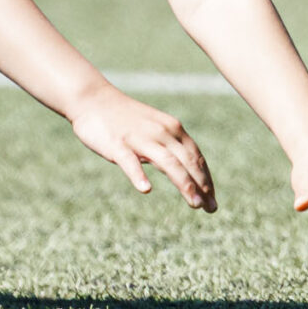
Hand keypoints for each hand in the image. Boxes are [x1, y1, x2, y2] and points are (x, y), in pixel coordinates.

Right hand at [69, 85, 215, 211]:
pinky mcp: (118, 144)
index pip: (196, 157)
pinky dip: (139, 175)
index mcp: (172, 129)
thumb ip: (170, 148)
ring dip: (184, 183)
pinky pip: (129, 161)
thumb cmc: (126, 119)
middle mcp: (161, 132)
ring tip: (195, 204)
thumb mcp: (155, 130)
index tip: (212, 201)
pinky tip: (145, 189)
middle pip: (187, 161)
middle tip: (211, 209)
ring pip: (168, 162)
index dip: (206, 179)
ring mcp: (140, 138)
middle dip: (202, 185)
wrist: (94, 99)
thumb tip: (187, 171)